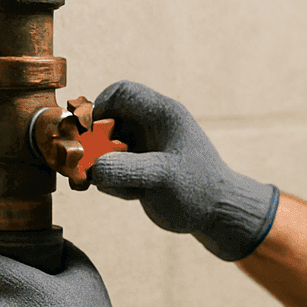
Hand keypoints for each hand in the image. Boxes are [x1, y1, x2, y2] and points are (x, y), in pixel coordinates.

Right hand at [87, 80, 279, 260]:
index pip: (120, 92)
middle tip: (96, 166)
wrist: (216, 214)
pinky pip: (111, 168)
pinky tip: (136, 195)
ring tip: (128, 187)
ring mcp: (144, 146)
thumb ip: (125, 169)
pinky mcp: (139, 166)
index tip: (90, 134)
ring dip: (104, 168)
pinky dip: (113, 182)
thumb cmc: (198, 189)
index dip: (98, 108)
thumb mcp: (162, 178)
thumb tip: (91, 167)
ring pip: (104, 147)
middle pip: (106, 120)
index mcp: (163, 114)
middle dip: (97, 145)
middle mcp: (151, 126)